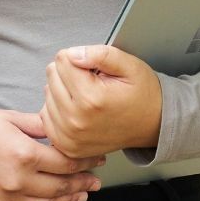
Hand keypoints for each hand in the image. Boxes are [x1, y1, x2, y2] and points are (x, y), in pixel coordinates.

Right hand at [0, 109, 103, 200]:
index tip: (98, 157)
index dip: (86, 160)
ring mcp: (9, 196)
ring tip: (84, 193)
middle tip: (98, 179)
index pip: (66, 161)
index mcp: (24, 153)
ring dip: (70, 198)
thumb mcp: (9, 118)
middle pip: (62, 184)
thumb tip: (62, 124)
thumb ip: (39, 124)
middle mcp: (19, 179)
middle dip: (83, 181)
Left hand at [40, 44, 162, 158]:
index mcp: (91, 99)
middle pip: (52, 76)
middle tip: (93, 83)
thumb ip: (100, 54)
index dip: (79, 57)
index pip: (62, 60)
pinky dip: (58, 109)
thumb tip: (73, 54)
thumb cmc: (141, 94)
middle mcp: (76, 121)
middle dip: (70, 73)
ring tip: (87, 97)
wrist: (153, 125)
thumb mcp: (129, 65)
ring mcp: (69, 137)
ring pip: (47, 95)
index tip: (94, 68)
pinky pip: (45, 117)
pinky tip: (77, 109)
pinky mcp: (66, 146)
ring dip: (63, 91)